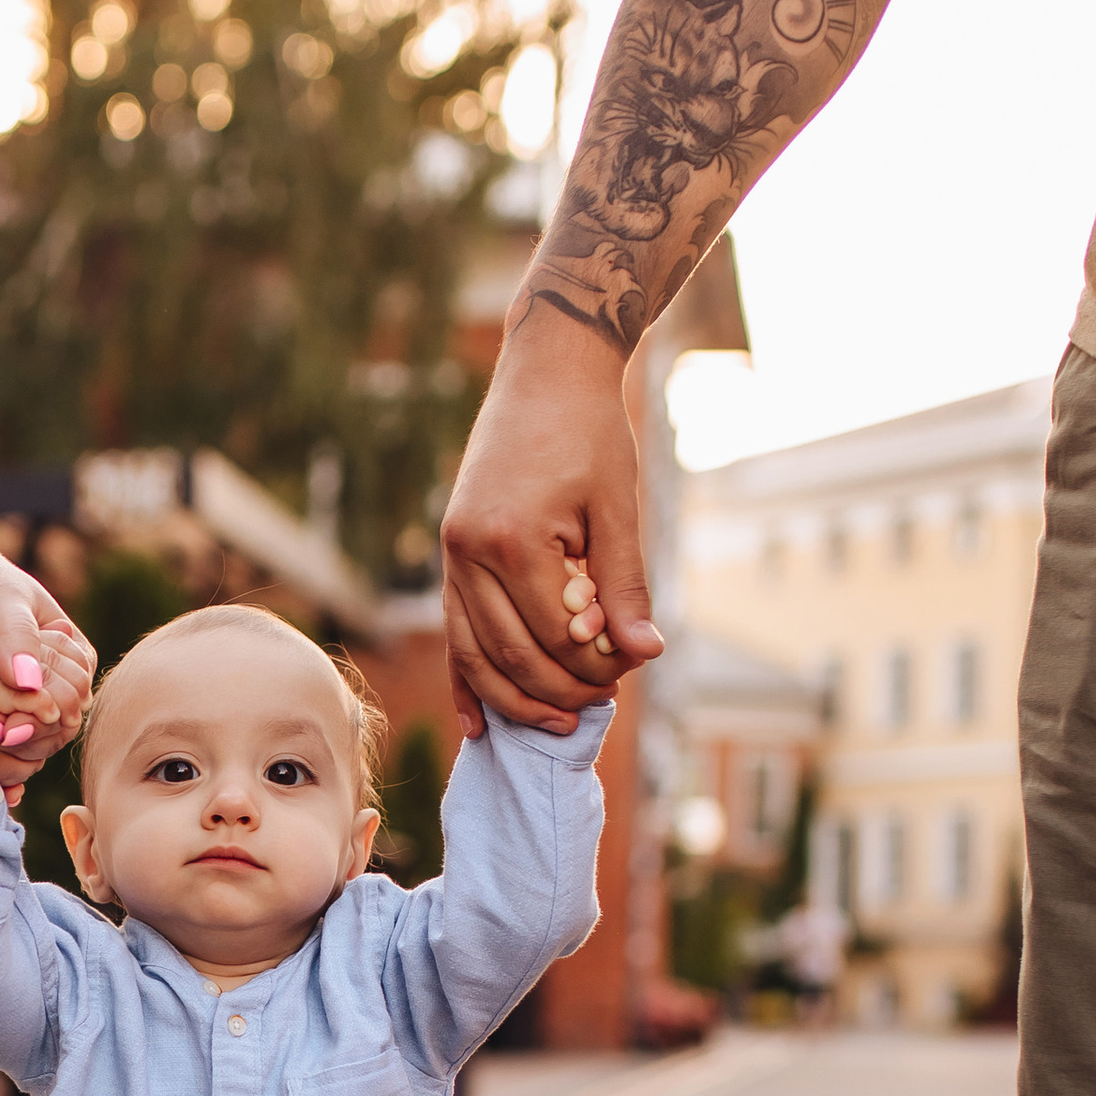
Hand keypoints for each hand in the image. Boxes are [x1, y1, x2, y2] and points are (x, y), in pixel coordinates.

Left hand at [0, 544, 92, 805]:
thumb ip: (16, 638)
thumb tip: (30, 685)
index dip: (55, 706)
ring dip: (7, 758)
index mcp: (66, 657)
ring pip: (30, 755)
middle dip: (26, 736)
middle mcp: (44, 689)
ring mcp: (12, 711)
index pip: (77, 697)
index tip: (26, 700)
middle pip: (57, 733)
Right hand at [438, 313, 662, 738]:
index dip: (594, 665)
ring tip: (558, 722)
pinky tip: (479, 723)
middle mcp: (469, 552)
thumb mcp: (618, 508)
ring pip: (474, 654)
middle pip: (511, 654)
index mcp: (513, 538)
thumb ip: (625, 585)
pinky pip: (455, 632)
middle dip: (559, 688)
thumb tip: (644, 653)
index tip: (631, 670)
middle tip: (602, 702)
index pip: (554, 635)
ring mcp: (451, 554)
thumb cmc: (590, 432)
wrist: (546, 372)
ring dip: (515, 697)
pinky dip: (467, 680)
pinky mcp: (450, 554)